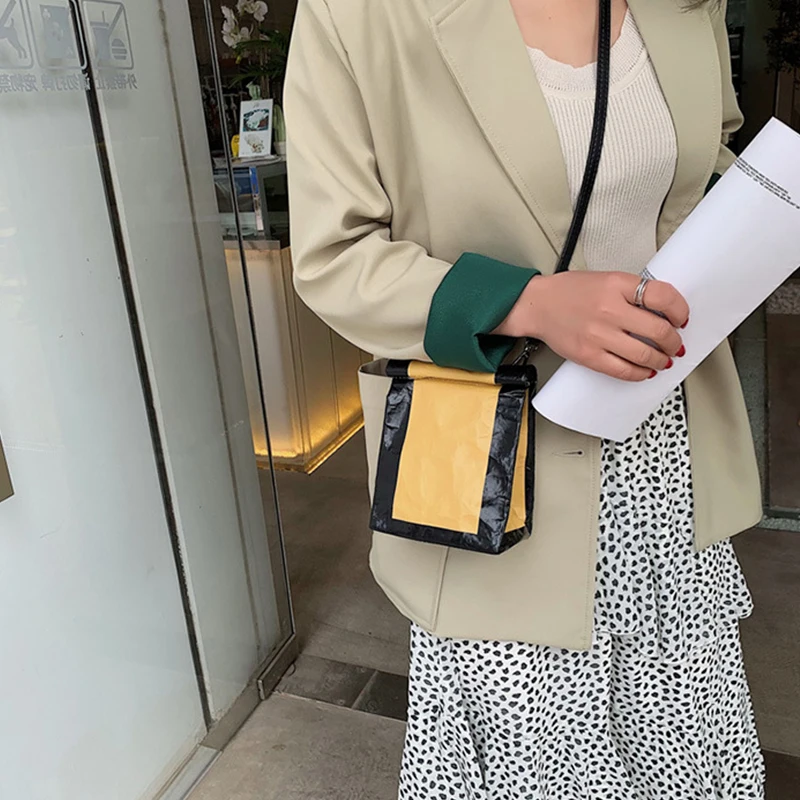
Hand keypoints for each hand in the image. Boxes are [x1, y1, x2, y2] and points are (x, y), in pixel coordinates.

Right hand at [496, 271, 688, 381]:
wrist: (537, 305)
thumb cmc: (569, 292)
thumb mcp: (606, 278)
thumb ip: (633, 291)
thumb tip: (663, 311)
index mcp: (616, 284)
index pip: (663, 296)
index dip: (680, 310)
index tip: (681, 318)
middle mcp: (609, 309)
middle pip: (659, 330)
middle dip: (674, 341)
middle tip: (676, 343)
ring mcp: (599, 335)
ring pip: (645, 354)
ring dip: (662, 360)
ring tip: (663, 359)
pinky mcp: (589, 355)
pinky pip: (623, 371)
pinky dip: (640, 373)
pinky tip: (644, 370)